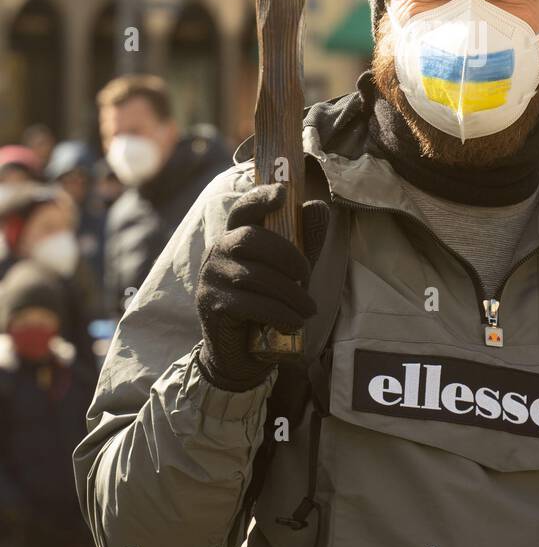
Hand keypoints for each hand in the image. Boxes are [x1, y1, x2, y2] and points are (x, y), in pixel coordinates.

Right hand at [195, 183, 316, 391]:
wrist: (240, 352)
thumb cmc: (266, 302)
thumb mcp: (289, 270)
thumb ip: (303, 241)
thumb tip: (318, 206)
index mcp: (235, 237)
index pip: (243, 210)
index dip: (260, 198)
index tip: (282, 194)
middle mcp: (217, 252)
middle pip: (251, 239)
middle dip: (288, 256)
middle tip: (307, 277)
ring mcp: (211, 278)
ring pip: (255, 276)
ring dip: (290, 293)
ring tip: (309, 309)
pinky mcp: (211, 305)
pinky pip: (250, 304)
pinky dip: (279, 313)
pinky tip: (294, 322)